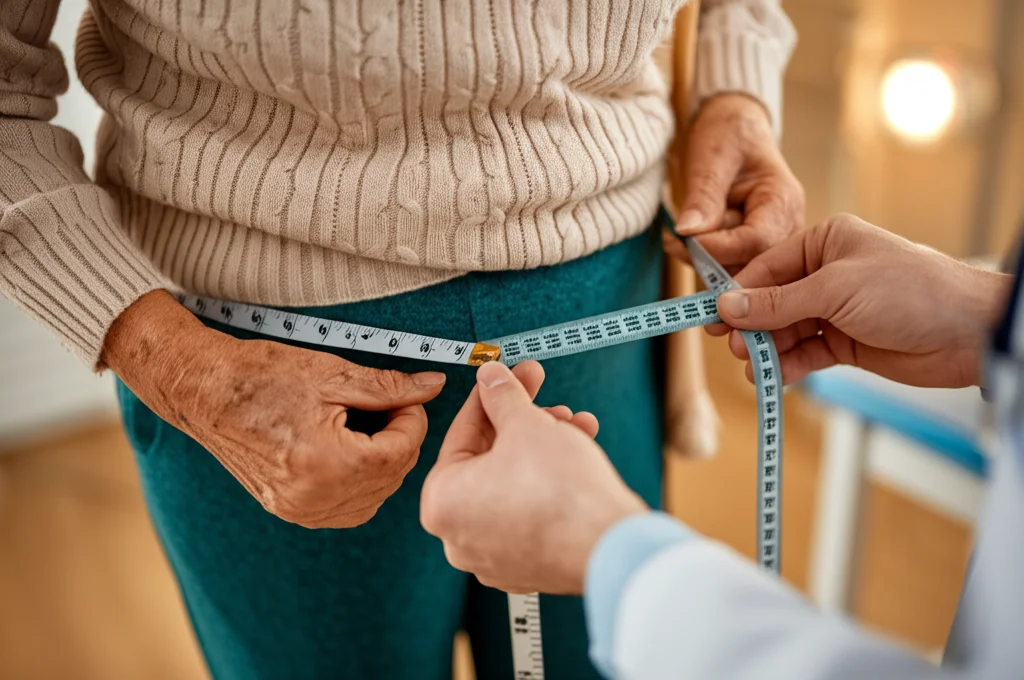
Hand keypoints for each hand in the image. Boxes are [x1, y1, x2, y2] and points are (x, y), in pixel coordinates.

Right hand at [103, 290, 445, 527]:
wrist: (206, 391)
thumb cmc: (264, 375)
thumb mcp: (333, 374)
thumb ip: (390, 387)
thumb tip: (434, 386)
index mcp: (328, 464)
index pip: (402, 451)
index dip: (412, 418)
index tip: (403, 395)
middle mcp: (314, 498)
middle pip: (392, 476)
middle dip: (399, 439)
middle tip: (385, 404)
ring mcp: (300, 510)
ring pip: (375, 496)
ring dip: (382, 463)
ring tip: (363, 426)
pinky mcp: (290, 511)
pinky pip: (348, 508)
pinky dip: (360, 482)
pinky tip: (349, 451)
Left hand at [421, 361, 646, 594]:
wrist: (608, 544)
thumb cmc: (558, 490)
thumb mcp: (525, 423)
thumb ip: (501, 396)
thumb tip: (491, 378)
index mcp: (441, 502)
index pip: (461, 433)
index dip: (489, 396)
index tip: (504, 377)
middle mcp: (459, 535)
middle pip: (490, 459)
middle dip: (522, 421)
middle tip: (540, 392)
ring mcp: (493, 556)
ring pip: (515, 482)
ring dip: (543, 446)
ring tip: (572, 423)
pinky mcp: (528, 566)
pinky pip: (531, 511)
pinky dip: (550, 482)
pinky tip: (578, 452)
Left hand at [664, 94, 804, 267]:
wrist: (735, 130)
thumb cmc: (728, 135)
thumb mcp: (713, 157)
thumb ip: (704, 196)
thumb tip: (688, 232)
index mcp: (782, 199)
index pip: (757, 241)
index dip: (717, 248)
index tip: (681, 239)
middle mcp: (786, 226)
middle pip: (750, 263)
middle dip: (706, 258)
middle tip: (673, 240)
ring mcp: (772, 240)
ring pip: (737, 270)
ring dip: (701, 260)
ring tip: (676, 237)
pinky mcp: (754, 248)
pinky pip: (730, 264)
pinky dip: (703, 258)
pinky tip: (685, 240)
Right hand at [708, 214, 1011, 387]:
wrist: (968, 332)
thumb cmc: (909, 291)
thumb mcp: (835, 290)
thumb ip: (778, 302)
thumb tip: (728, 306)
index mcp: (825, 242)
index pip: (766, 268)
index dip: (737, 294)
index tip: (710, 317)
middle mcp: (827, 273)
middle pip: (772, 301)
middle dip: (751, 326)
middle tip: (733, 347)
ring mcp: (836, 310)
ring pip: (786, 330)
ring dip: (767, 350)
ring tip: (752, 368)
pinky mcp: (846, 342)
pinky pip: (805, 353)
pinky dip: (788, 365)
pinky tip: (773, 377)